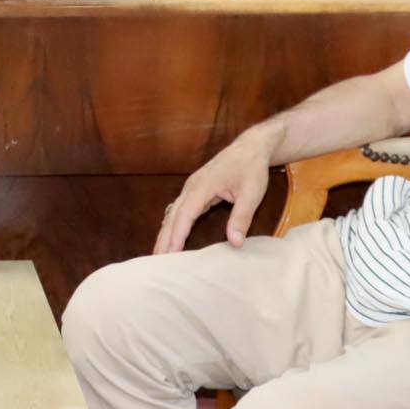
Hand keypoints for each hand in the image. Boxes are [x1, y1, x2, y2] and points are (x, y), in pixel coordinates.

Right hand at [154, 126, 279, 253]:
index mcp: (203, 185)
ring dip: (166, 232)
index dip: (177, 234)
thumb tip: (235, 243)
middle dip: (165, 237)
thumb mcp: (252, 193)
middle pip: (174, 215)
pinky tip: (169, 235)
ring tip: (159, 253)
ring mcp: (192, 187)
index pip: (186, 214)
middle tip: (157, 261)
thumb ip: (242, 217)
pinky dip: (172, 224)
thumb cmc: (252, 168)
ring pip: (174, 212)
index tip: (170, 253)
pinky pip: (179, 209)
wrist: (251, 147)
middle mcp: (192, 186)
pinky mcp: (195, 190)